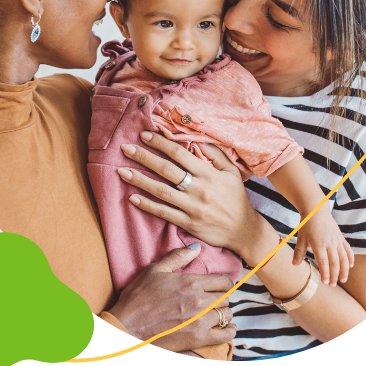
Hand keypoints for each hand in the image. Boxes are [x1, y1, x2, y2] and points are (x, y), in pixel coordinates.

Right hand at [107, 244, 235, 352]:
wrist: (127, 327)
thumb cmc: (138, 297)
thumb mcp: (155, 270)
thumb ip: (178, 257)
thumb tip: (197, 247)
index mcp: (191, 282)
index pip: (223, 281)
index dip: (223, 283)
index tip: (218, 286)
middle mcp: (199, 300)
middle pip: (226, 298)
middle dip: (222, 297)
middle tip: (214, 300)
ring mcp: (200, 321)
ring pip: (227, 315)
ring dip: (224, 314)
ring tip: (215, 314)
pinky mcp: (198, 339)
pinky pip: (225, 336)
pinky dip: (228, 332)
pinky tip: (223, 329)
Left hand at [117, 131, 275, 257]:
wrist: (243, 230)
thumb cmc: (235, 197)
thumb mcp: (231, 172)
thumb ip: (215, 154)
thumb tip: (196, 140)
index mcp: (208, 174)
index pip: (179, 154)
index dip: (160, 143)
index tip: (144, 135)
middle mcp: (198, 189)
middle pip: (166, 169)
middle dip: (143, 157)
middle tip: (125, 148)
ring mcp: (192, 207)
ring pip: (161, 191)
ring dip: (139, 180)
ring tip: (121, 171)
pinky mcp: (188, 223)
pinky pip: (164, 213)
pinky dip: (147, 205)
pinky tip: (132, 197)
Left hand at [293, 203, 354, 285]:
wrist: (316, 210)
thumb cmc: (307, 224)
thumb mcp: (301, 237)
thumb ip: (298, 251)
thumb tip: (294, 264)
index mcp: (319, 244)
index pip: (324, 263)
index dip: (325, 274)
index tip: (325, 282)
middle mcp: (330, 243)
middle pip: (335, 263)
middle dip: (334, 275)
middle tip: (332, 285)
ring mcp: (337, 241)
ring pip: (344, 258)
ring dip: (344, 270)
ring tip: (343, 280)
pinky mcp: (341, 238)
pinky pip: (348, 250)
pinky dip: (350, 258)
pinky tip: (350, 266)